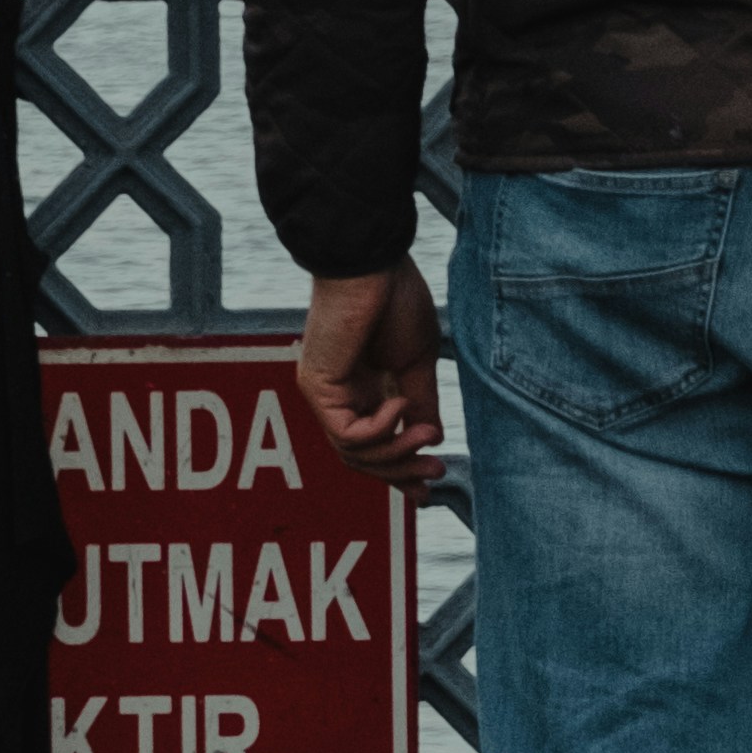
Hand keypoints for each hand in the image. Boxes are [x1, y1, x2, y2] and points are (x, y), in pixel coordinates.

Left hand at [296, 260, 445, 479]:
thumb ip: (420, 404)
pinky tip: (400, 406)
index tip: (428, 488)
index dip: (399, 470)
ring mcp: (323, 392)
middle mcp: (338, 395)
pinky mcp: (316, 386)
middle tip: (435, 474)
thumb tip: (431, 442)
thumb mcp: (416, 363)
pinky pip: (347, 434)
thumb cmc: (395, 299)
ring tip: (426, 436)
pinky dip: (379, 430)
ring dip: (396, 453)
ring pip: (354, 453)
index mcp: (361, 388)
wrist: (375, 264)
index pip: (372, 445)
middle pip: (361, 458)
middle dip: (400, 472)